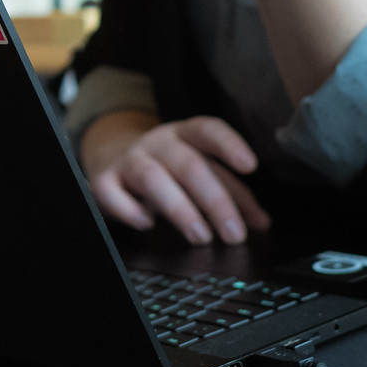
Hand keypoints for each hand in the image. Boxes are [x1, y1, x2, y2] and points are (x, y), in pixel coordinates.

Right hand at [82, 112, 271, 245]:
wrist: (114, 158)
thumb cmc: (169, 169)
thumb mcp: (202, 172)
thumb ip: (233, 194)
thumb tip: (262, 223)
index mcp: (185, 135)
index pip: (207, 129)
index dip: (229, 145)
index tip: (250, 166)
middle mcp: (156, 143)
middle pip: (188, 164)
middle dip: (215, 201)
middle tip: (234, 234)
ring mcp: (128, 160)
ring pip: (153, 177)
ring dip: (181, 209)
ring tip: (201, 237)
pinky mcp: (104, 180)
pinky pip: (112, 192)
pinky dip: (131, 210)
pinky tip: (148, 224)